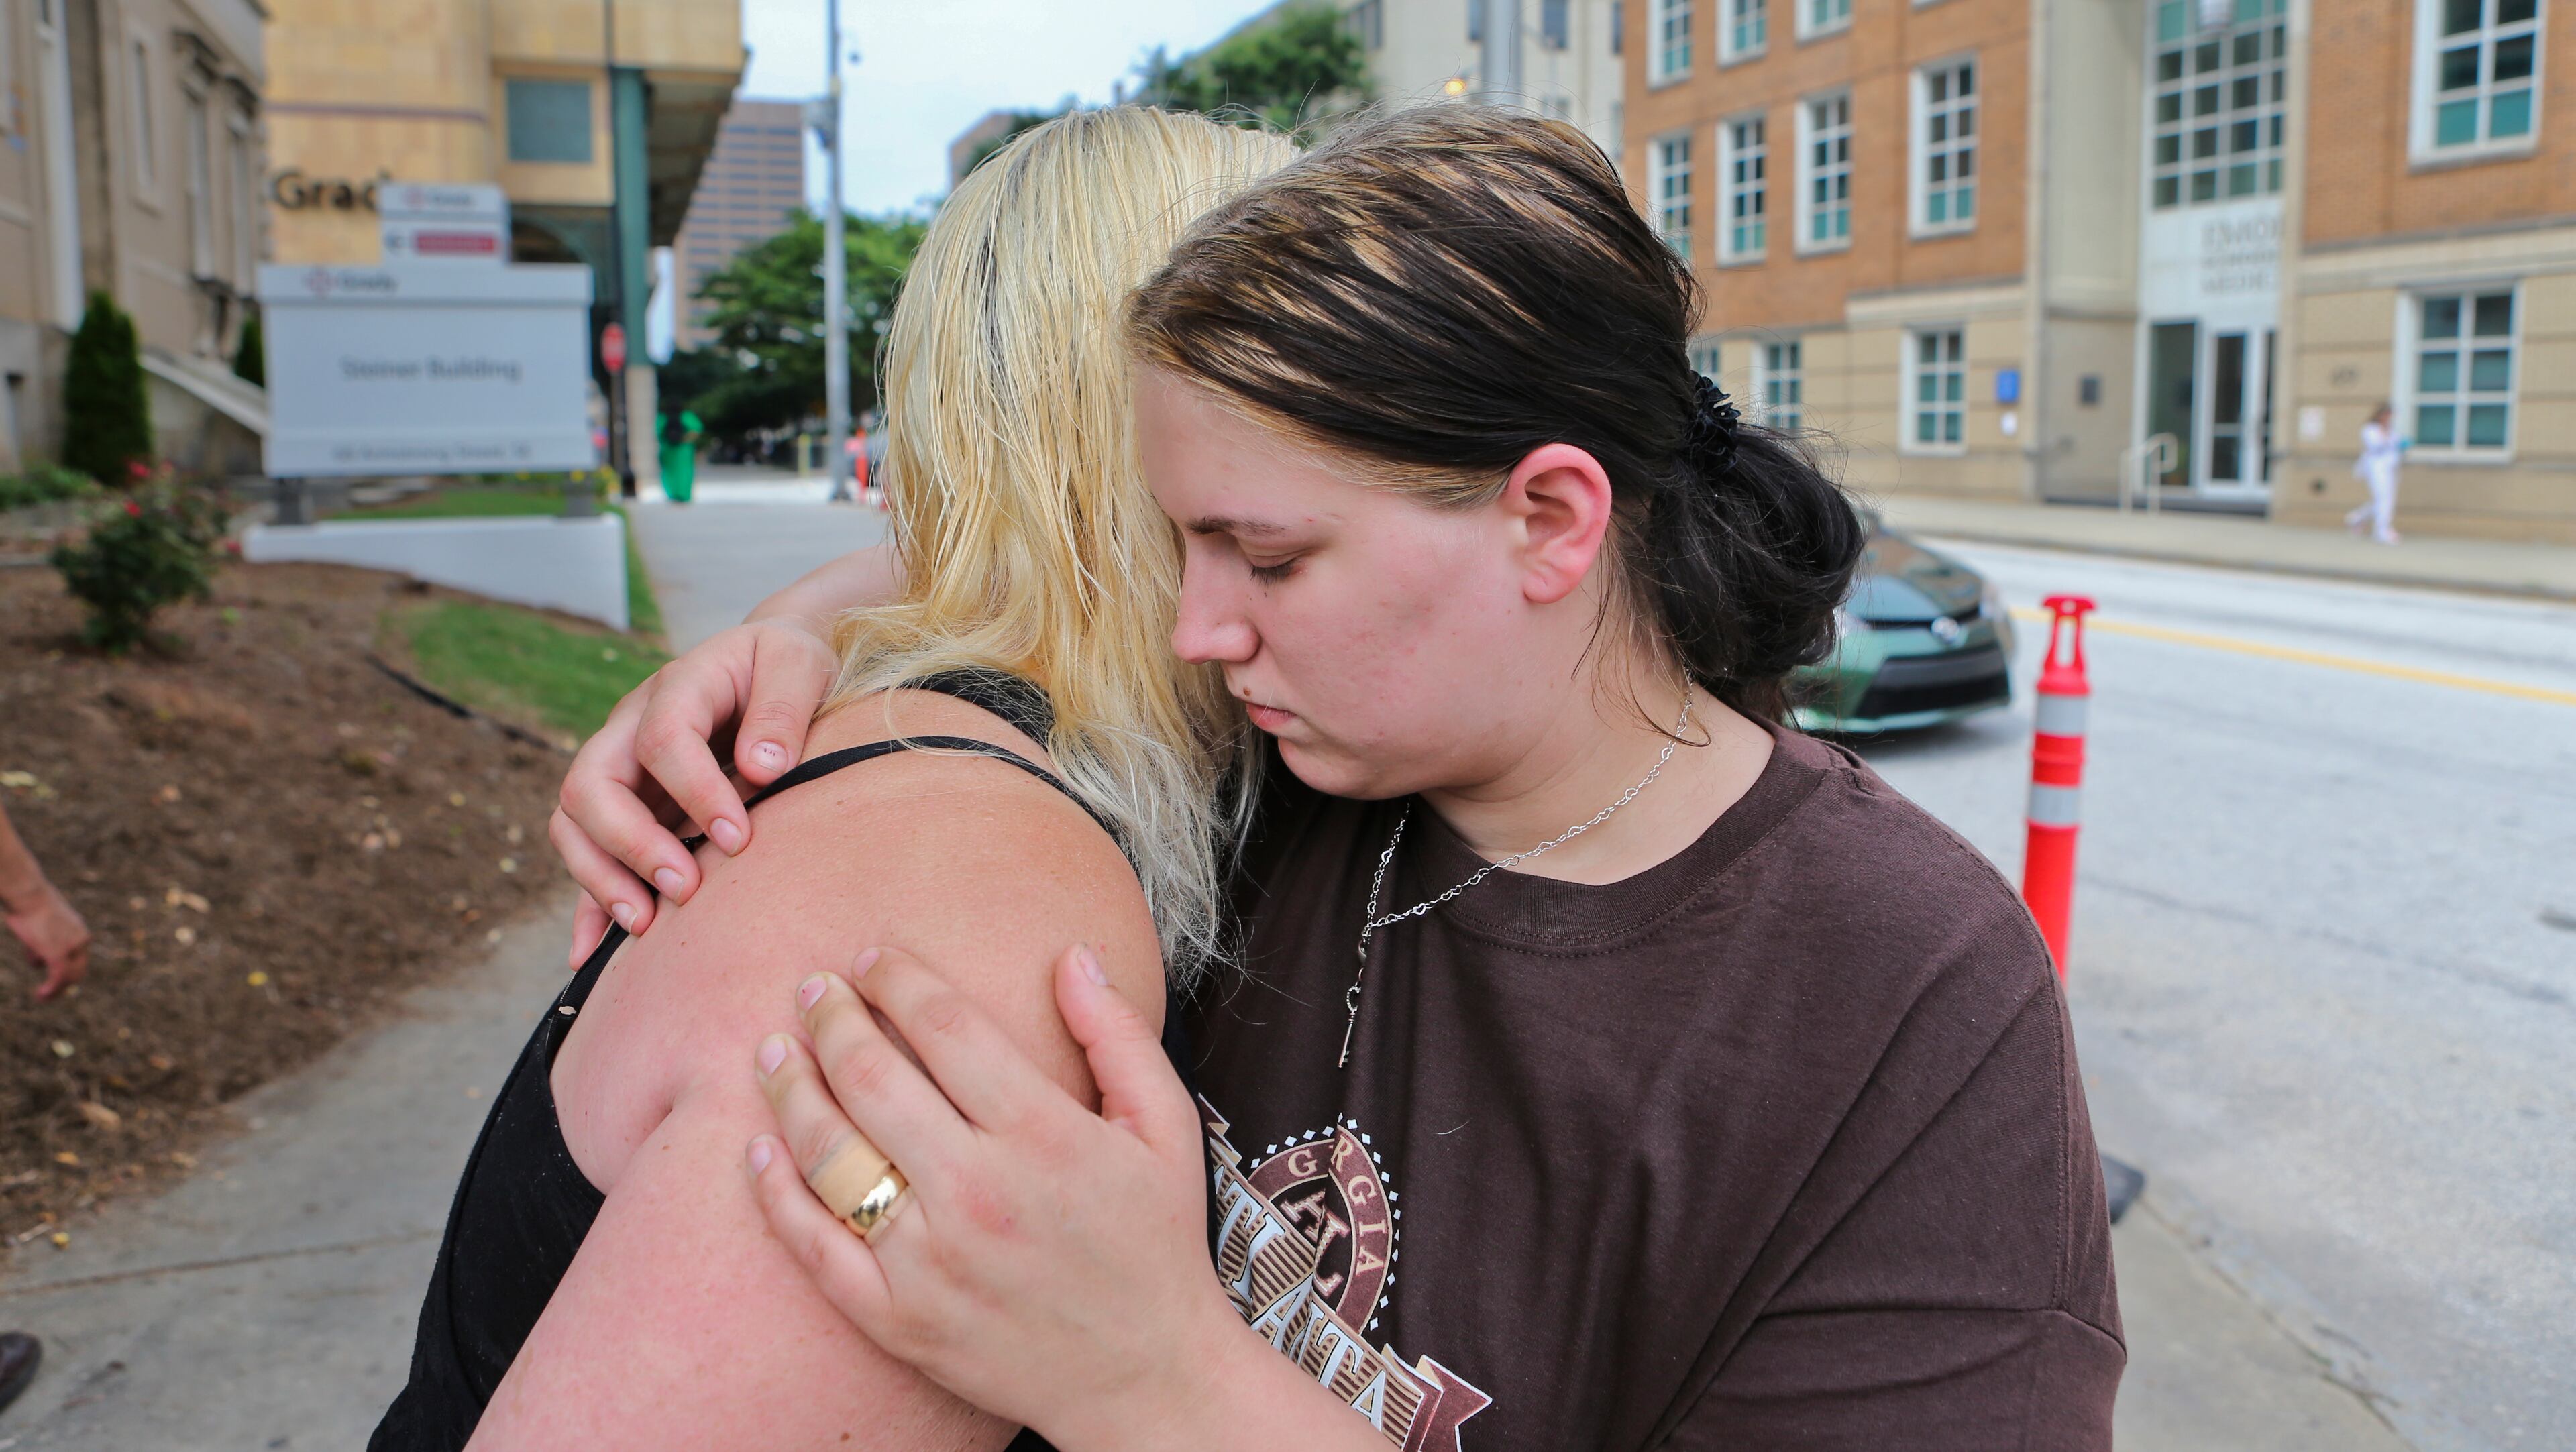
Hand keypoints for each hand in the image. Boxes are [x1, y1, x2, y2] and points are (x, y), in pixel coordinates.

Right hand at [8, 884, 91, 999]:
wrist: (29, 894)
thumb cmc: (29, 906)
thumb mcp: (40, 926)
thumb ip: (42, 944)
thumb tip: (38, 961)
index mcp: (80, 932)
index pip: (79, 959)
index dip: (67, 972)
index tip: (53, 980)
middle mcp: (81, 940)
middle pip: (78, 971)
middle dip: (64, 984)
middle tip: (49, 993)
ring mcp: (72, 948)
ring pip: (69, 977)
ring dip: (56, 990)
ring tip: (43, 997)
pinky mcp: (58, 954)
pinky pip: (59, 977)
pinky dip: (52, 989)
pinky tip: (42, 995)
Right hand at [551, 618, 836, 963]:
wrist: (767, 663)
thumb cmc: (786, 665)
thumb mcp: (799, 664)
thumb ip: (783, 707)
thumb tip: (763, 766)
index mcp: (676, 686)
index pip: (662, 738)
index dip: (694, 790)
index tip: (737, 836)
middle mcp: (630, 727)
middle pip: (590, 784)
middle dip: (631, 843)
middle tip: (686, 888)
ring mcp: (620, 769)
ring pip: (574, 823)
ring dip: (602, 877)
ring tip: (646, 924)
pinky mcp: (625, 807)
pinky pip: (587, 855)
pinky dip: (586, 905)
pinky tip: (588, 956)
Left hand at [744, 946, 1243, 1450]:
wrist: (1147, 1378)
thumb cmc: (1156, 1243)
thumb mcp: (1167, 1128)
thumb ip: (1118, 1035)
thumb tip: (1071, 955)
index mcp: (1045, 1134)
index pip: (945, 1026)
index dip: (898, 979)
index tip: (874, 959)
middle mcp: (978, 1192)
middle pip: (872, 1075)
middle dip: (832, 1017)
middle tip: (815, 989)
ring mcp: (929, 1261)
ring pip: (829, 1153)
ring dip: (790, 1088)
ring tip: (773, 1051)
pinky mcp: (897, 1320)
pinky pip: (812, 1247)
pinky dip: (774, 1191)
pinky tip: (759, 1147)